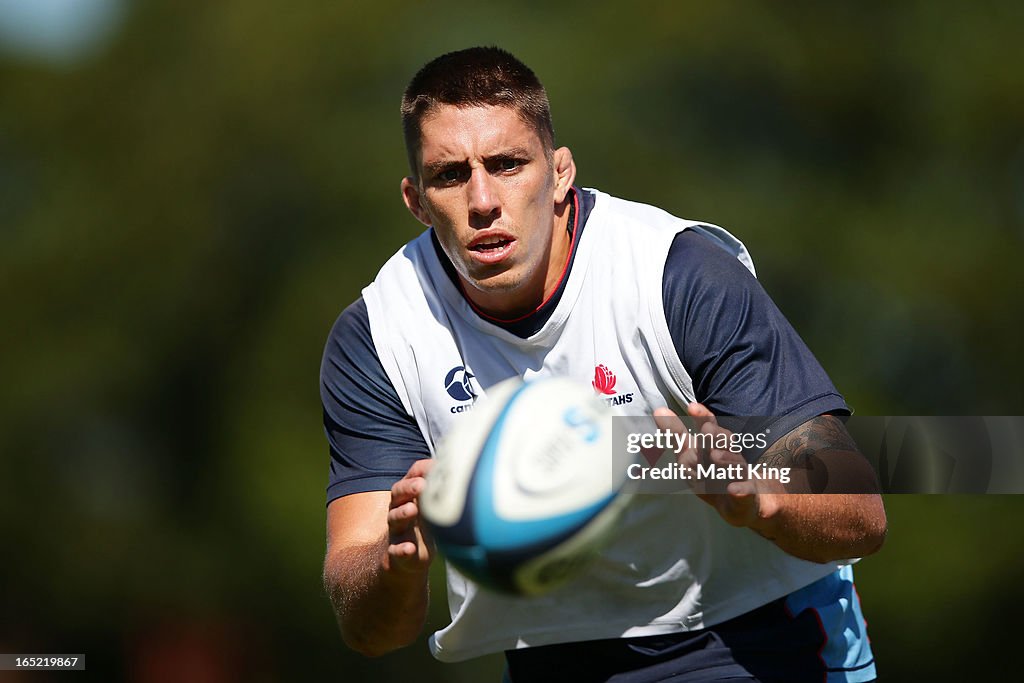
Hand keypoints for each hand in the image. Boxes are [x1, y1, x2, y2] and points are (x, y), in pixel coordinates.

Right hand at [386, 458, 434, 572]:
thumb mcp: (432, 508)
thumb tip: (465, 469)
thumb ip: (442, 491)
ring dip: (403, 513)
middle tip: (421, 485)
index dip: (419, 472)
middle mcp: (399, 510)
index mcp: (408, 497)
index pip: (409, 478)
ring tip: (413, 509)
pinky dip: (401, 549)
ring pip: (394, 519)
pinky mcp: (396, 552)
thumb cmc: (424, 527)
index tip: (433, 466)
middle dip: (409, 488)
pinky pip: (395, 550)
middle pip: (398, 494)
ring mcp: (397, 531)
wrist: (408, 560)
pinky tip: (409, 548)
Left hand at [653, 403, 781, 528]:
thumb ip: (676, 435)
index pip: (710, 426)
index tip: (691, 407)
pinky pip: (746, 492)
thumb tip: (658, 410)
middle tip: (706, 430)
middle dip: (717, 435)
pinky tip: (732, 489)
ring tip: (714, 456)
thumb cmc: (711, 476)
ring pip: (736, 464)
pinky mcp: (748, 494)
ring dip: (727, 460)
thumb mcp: (689, 456)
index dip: (702, 416)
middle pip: (726, 441)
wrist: (738, 505)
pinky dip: (740, 490)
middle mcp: (729, 455)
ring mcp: (740, 475)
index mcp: (714, 444)